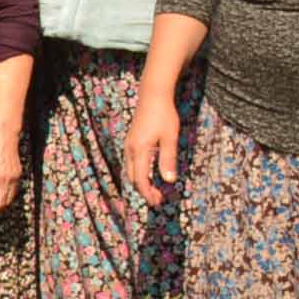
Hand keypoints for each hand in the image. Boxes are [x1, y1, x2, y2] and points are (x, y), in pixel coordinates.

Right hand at [123, 88, 182, 207]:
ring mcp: (129, 145)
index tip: (158, 202)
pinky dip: (139, 172)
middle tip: (158, 199)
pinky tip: (149, 173)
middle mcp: (130, 149)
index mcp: (140, 150)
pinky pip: (131, 162)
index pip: (141, 180)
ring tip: (154, 189)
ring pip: (130, 170)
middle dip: (144, 191)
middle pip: (133, 178)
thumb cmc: (164, 115)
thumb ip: (168, 160)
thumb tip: (169, 181)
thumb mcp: (170, 138)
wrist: (152, 95)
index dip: (148, 193)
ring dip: (141, 182)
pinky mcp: (131, 141)